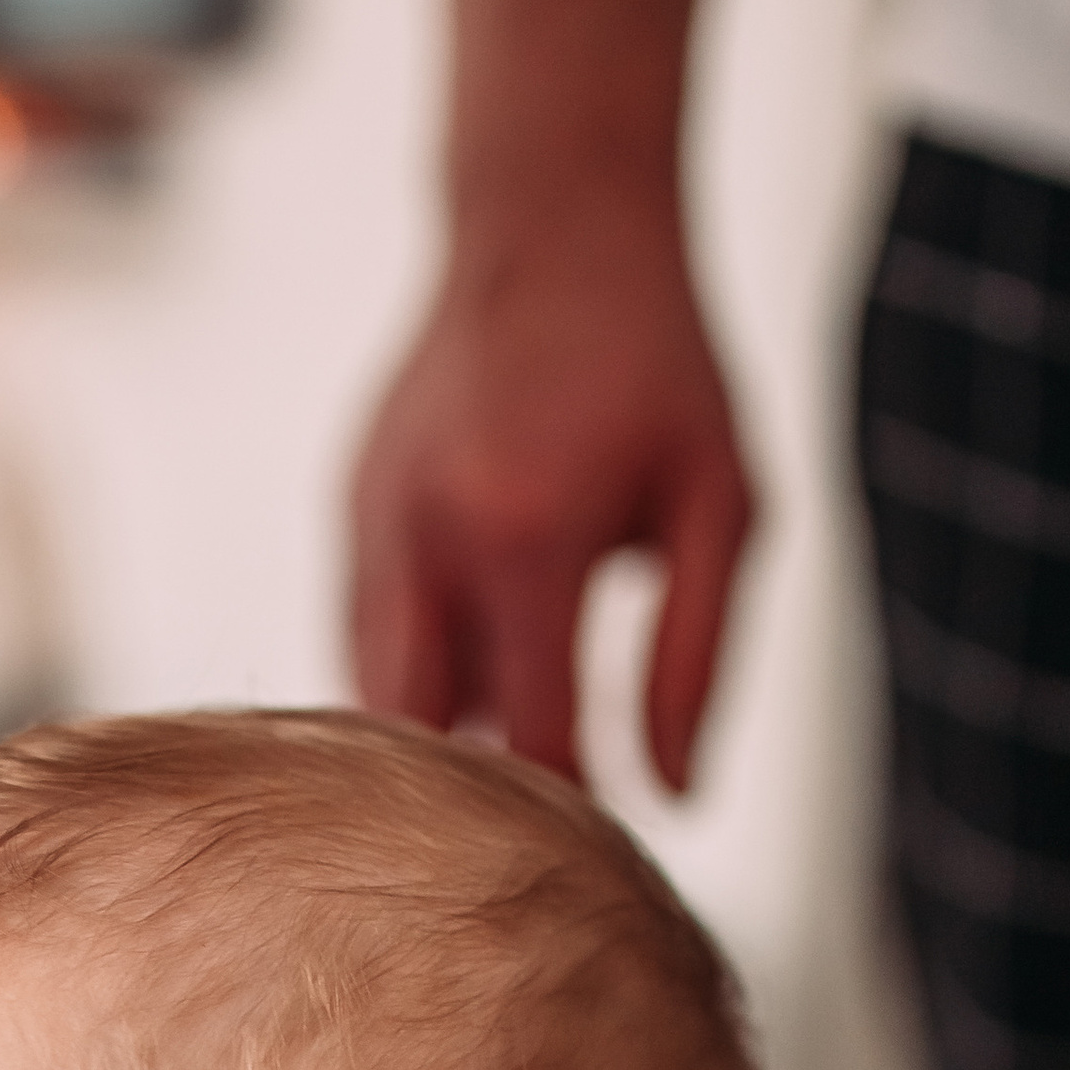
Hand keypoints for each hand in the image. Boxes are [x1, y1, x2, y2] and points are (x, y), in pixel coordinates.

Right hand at [349, 223, 752, 792]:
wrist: (555, 221)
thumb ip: (699, 659)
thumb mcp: (723, 506)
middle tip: (531, 841)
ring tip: (499, 764)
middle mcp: (426, 538)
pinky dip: (409, 680)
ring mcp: (371, 522)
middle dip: (471, 804)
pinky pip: (362, 637)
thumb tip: (673, 797)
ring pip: (374, 698)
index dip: (571, 813)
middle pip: (418, 744)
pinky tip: (470, 681)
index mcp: (526, 542)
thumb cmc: (658, 365)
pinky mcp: (346, 507)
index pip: (532, 742)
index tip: (606, 848)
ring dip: (433, 743)